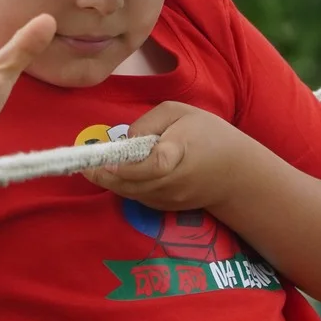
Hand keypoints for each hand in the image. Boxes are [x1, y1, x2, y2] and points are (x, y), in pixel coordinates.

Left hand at [82, 101, 251, 210]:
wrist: (236, 173)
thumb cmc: (208, 134)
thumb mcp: (181, 112)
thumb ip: (150, 121)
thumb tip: (126, 139)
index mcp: (178, 154)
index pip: (154, 165)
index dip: (127, 166)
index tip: (106, 161)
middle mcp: (172, 182)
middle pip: (133, 184)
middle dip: (105, 177)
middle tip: (84, 166)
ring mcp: (169, 199)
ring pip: (132, 194)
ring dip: (110, 183)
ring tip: (92, 169)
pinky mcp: (167, 208)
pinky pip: (139, 198)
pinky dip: (125, 188)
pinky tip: (114, 176)